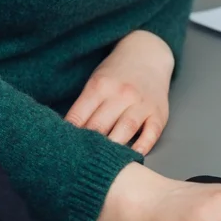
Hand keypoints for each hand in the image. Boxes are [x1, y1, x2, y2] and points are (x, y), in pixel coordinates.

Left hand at [64, 31, 172, 154]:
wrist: (146, 55)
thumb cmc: (116, 73)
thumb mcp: (97, 81)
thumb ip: (85, 106)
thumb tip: (69, 134)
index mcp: (100, 85)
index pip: (80, 115)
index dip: (69, 135)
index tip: (62, 150)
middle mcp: (121, 93)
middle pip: (100, 125)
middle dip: (88, 145)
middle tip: (79, 163)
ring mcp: (141, 103)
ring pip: (124, 130)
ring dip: (113, 149)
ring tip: (103, 165)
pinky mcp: (158, 114)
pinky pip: (150, 134)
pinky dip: (141, 147)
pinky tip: (133, 157)